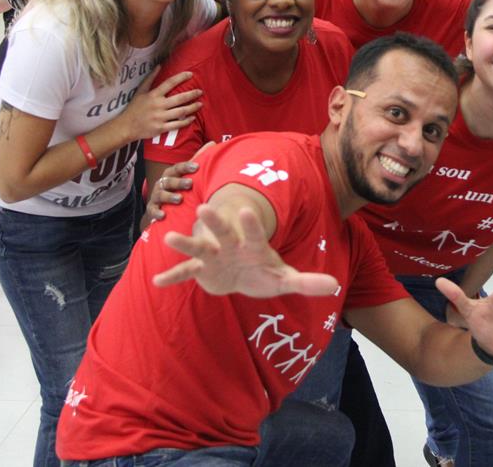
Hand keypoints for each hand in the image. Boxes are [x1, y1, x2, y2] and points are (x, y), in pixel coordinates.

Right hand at [123, 69, 201, 140]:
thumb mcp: (140, 91)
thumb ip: (150, 78)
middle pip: (179, 98)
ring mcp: (160, 117)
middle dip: (192, 94)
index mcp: (153, 95)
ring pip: (181, 112)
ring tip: (200, 104)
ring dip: (192, 108)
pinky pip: (177, 125)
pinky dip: (186, 121)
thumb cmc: (134, 108)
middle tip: (200, 91)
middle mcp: (158, 105)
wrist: (127, 126)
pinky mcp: (161, 128)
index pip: (169, 83)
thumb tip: (159, 66)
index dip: (181, 77)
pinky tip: (192, 118)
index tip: (191, 74)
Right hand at [144, 160, 197, 224]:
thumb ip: (196, 176)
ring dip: (169, 196)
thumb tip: (213, 164)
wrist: (161, 208)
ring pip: (160, 194)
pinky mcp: (152, 209)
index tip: (197, 167)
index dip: (186, 167)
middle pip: (168, 181)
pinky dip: (157, 212)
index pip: (177, 168)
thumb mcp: (185, 184)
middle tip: (190, 184)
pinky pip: (153, 210)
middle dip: (179, 182)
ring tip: (179, 199)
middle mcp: (162, 184)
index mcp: (170, 175)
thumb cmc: (179, 192)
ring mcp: (156, 197)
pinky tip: (163, 215)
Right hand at [152, 204, 339, 296]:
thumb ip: (306, 281)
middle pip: (222, 232)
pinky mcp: (201, 270)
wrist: (241, 275)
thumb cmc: (263, 271)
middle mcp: (230, 245)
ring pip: (199, 247)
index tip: (245, 210)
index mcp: (252, 245)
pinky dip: (173, 276)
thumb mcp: (285, 278)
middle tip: (204, 208)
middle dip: (214, 222)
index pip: (253, 232)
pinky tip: (158, 282)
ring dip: (185, 242)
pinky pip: (185, 272)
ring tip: (169, 235)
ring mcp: (213, 256)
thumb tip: (334, 285)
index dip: (250, 223)